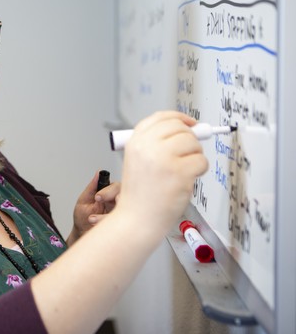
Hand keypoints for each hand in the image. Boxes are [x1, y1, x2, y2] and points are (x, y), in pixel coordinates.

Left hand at [66, 172, 119, 245]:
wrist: (81, 235)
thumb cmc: (82, 218)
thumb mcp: (84, 201)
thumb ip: (92, 187)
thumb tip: (98, 172)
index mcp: (109, 194)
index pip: (116, 186)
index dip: (108, 191)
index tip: (97, 197)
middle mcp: (117, 203)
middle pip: (126, 195)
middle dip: (113, 199)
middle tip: (99, 204)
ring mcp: (120, 214)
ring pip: (124, 210)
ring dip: (106, 215)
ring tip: (91, 219)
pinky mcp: (120, 225)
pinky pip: (121, 223)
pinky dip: (108, 225)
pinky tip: (97, 227)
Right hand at [117, 111, 208, 233]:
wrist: (137, 219)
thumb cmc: (139, 194)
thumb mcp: (137, 160)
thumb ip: (156, 143)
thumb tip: (189, 129)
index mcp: (136, 141)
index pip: (161, 117)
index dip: (179, 118)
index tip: (190, 123)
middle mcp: (148, 146)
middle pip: (180, 128)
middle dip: (189, 139)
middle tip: (188, 152)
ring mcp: (164, 158)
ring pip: (193, 143)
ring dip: (194, 156)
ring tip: (183, 170)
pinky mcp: (180, 172)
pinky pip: (201, 161)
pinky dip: (199, 170)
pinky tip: (186, 180)